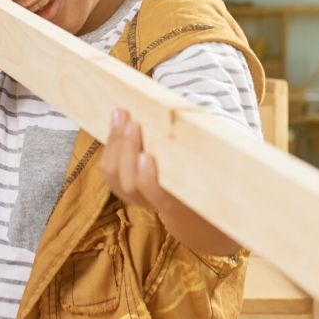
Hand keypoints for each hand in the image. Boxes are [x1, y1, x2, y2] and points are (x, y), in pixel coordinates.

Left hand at [101, 108, 240, 255]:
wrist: (186, 200)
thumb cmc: (202, 174)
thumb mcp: (207, 166)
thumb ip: (203, 150)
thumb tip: (210, 120)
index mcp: (178, 203)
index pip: (158, 197)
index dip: (148, 180)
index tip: (146, 157)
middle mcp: (151, 202)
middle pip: (131, 183)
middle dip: (129, 151)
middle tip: (134, 124)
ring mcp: (133, 195)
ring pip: (115, 175)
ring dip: (116, 143)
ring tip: (122, 115)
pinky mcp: (121, 184)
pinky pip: (108, 168)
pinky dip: (110, 144)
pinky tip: (116, 121)